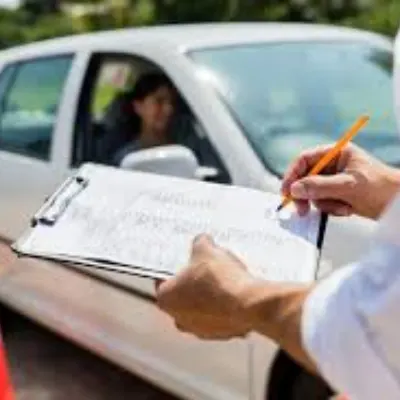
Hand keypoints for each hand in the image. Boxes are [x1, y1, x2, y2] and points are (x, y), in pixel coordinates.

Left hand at [156, 235, 254, 339]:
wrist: (248, 303)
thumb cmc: (219, 279)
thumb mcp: (206, 250)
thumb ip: (199, 243)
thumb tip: (202, 241)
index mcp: (166, 298)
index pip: (163, 281)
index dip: (175, 269)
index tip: (186, 261)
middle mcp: (179, 319)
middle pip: (182, 297)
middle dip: (193, 284)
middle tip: (206, 269)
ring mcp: (201, 330)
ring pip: (202, 309)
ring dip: (210, 297)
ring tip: (224, 280)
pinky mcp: (222, 334)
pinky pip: (221, 317)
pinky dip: (226, 307)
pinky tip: (236, 292)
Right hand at [282, 144, 399, 219]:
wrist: (399, 205)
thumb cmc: (380, 188)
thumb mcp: (348, 186)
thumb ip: (319, 186)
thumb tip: (294, 189)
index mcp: (336, 153)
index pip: (304, 159)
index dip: (292, 174)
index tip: (287, 191)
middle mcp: (333, 165)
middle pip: (305, 177)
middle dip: (306, 194)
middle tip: (302, 210)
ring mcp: (335, 180)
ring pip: (313, 193)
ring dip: (324, 204)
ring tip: (342, 208)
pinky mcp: (337, 194)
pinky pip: (322, 202)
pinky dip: (331, 209)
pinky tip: (347, 210)